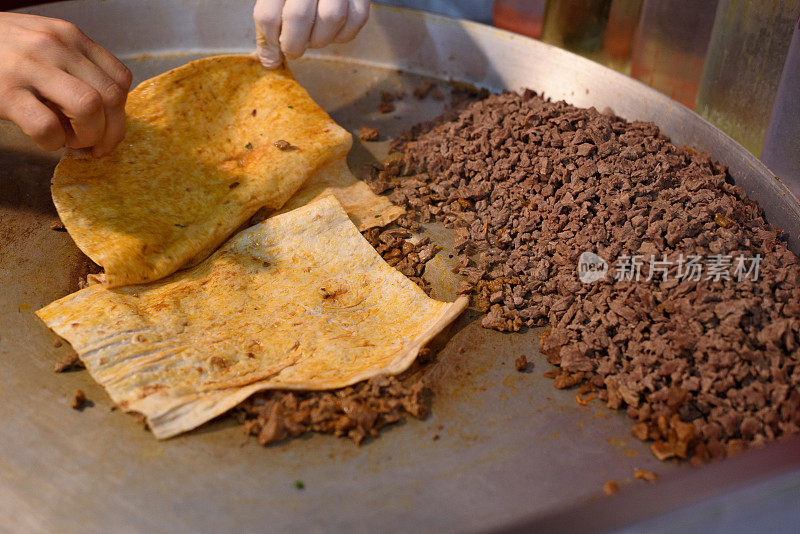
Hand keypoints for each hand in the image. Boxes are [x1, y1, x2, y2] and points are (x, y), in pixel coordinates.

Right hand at [0, 13, 131, 155]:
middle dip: (110, 132)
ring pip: (88, 108)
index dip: (120, 112)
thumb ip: (76, 69)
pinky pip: (47, 126)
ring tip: (70, 140)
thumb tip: (107, 119)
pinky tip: (44, 139)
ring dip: (87, 136)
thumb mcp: (44, 45)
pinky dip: (53, 143)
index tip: (107, 127)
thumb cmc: (2, 52)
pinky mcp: (5, 92)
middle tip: (94, 146)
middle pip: (111, 97)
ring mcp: (29, 67)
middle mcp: (55, 46)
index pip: (120, 79)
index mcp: (70, 36)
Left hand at [254, 0, 369, 68]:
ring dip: (320, 40)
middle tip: (293, 49)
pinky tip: (332, 32)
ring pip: (331, 17)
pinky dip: (343, 35)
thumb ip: (269, 23)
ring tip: (312, 37)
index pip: (269, 16)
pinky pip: (356, 20)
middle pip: (299, 16)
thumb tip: (270, 62)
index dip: (270, 42)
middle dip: (294, 45)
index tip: (274, 51)